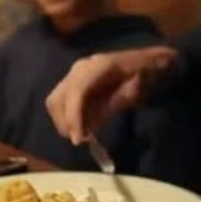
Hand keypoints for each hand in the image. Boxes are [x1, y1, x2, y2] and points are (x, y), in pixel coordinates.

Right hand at [46, 46, 176, 144]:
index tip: (79, 139)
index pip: (77, 91)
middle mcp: (82, 66)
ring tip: (80, 135)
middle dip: (66, 122)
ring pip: (55, 101)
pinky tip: (80, 126)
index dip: (74, 116)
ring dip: (63, 121)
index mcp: (100, 65)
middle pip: (59, 97)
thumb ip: (116, 103)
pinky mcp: (73, 80)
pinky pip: (60, 101)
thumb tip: (92, 124)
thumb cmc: (145, 73)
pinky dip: (65, 117)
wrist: (145, 60)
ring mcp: (75, 72)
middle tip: (81, 141)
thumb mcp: (138, 89)